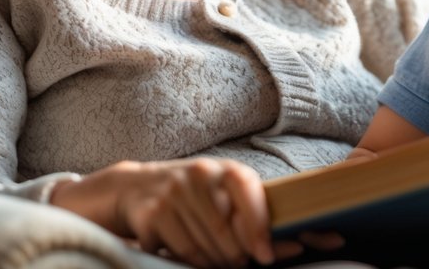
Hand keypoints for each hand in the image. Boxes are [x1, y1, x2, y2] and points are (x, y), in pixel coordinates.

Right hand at [52, 157, 275, 267]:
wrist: (134, 187)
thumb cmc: (191, 195)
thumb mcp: (221, 195)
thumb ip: (253, 217)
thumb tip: (294, 246)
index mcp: (222, 169)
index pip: (247, 191)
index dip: (259, 228)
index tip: (265, 255)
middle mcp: (198, 175)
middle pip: (226, 229)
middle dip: (237, 255)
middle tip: (239, 264)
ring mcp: (173, 192)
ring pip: (204, 244)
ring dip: (216, 262)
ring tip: (219, 262)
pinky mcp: (152, 212)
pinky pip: (182, 250)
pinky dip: (192, 262)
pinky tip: (193, 258)